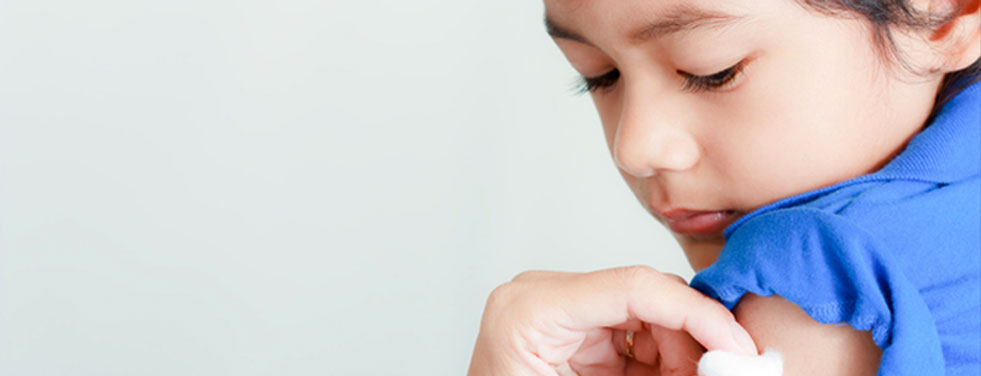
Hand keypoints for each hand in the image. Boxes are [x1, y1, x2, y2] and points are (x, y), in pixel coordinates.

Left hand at [467, 265, 757, 374]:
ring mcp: (559, 312)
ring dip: (684, 354)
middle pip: (646, 299)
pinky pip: (635, 337)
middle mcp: (543, 298)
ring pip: (649, 317)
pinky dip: (664, 362)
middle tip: (729, 370)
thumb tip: (718, 367)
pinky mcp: (574, 333)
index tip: (737, 347)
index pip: (632, 287)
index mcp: (530, 310)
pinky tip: (679, 375)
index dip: (697, 314)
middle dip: (695, 340)